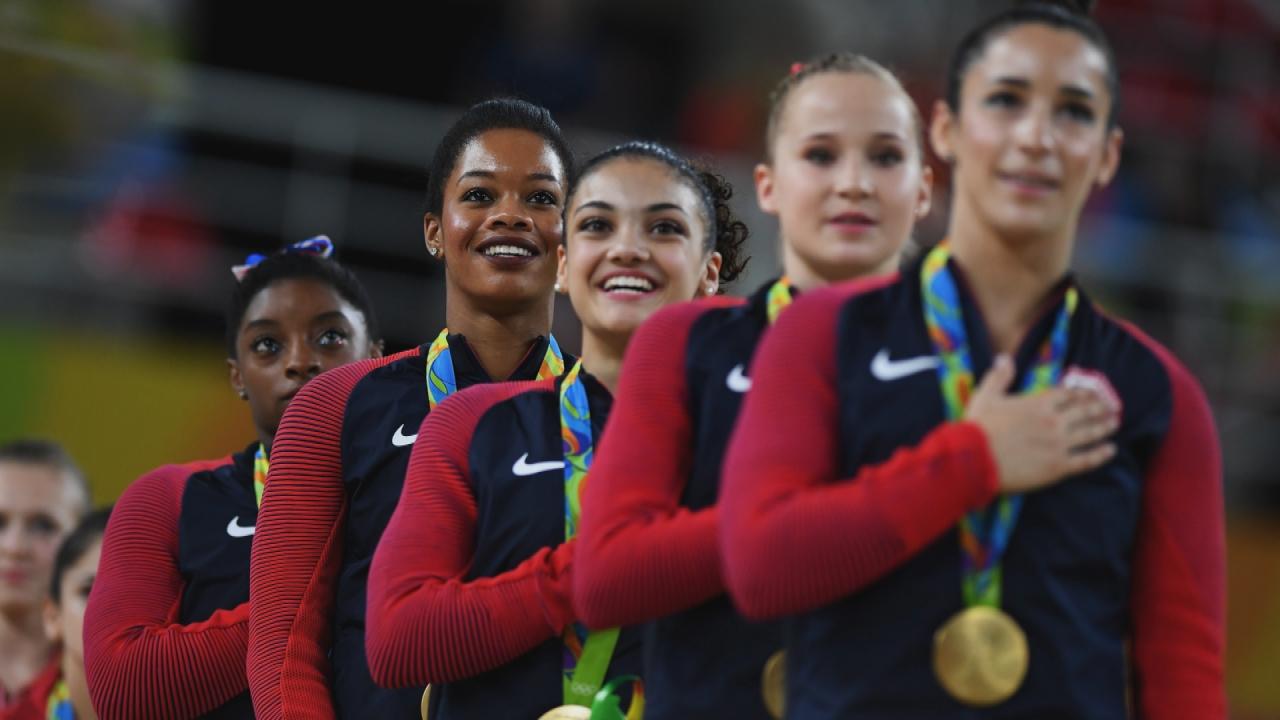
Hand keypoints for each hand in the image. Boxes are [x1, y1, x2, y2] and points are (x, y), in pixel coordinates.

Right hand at [965, 355, 1118, 493]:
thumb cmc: (978, 428)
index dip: (1083, 393)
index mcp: (1039, 403)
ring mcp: (1058, 445)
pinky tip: (1110, 450)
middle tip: (1111, 407)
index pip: (1069, 394)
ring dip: (1104, 427)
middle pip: (1085, 411)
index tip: (1092, 393)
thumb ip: (999, 377)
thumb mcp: (986, 396)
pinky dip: (1101, 454)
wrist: (975, 459)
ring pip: (1090, 433)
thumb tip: (1004, 357)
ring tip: (1114, 424)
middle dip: (1099, 408)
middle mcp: (1053, 422)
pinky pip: (1086, 459)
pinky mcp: (1058, 466)